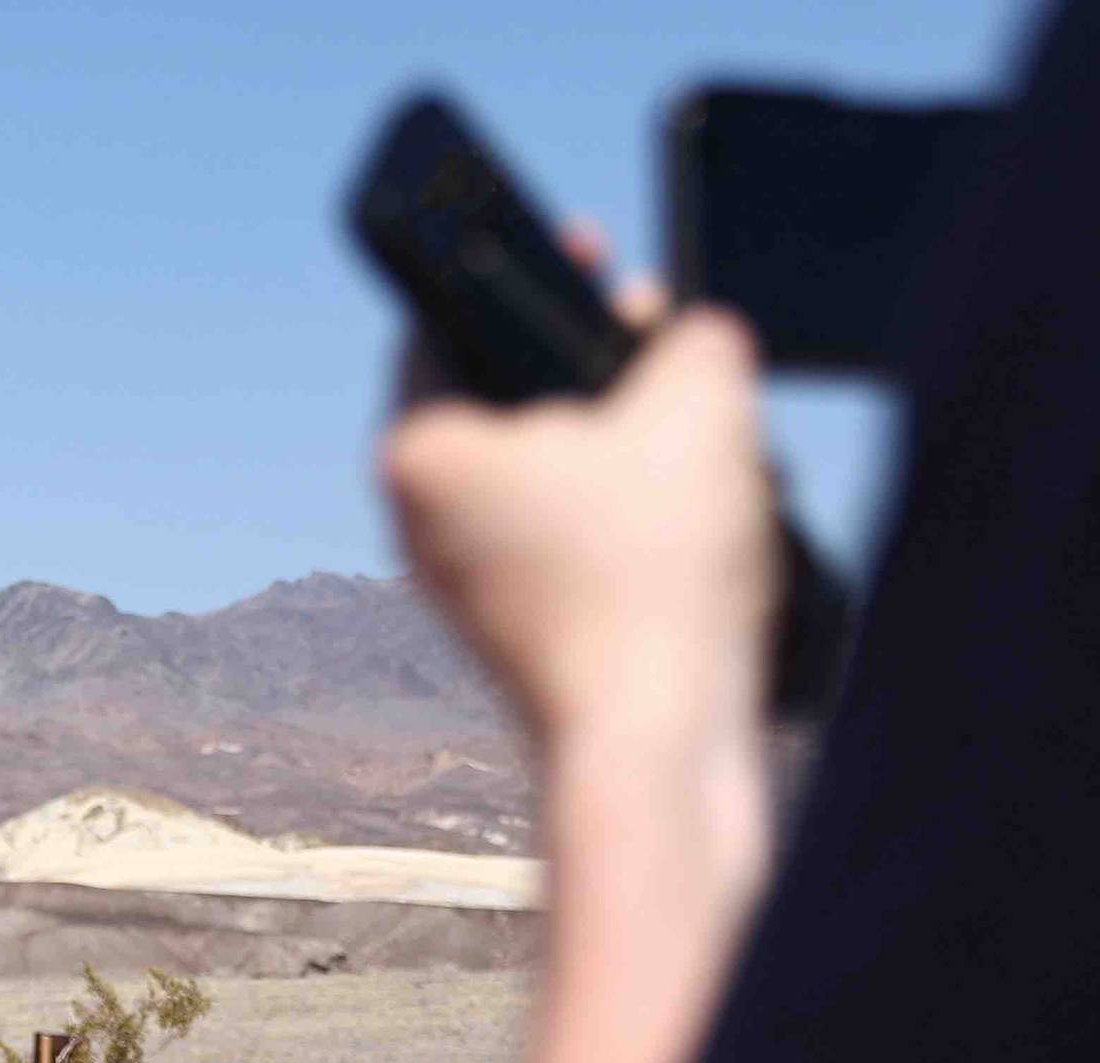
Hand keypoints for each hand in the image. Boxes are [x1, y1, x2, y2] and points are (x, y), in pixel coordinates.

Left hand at [379, 304, 776, 750]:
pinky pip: (584, 541)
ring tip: (712, 450)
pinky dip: (644, 519)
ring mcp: (466, 583)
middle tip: (674, 348)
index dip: (532, 271)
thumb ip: (693, 335)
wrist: (655, 745)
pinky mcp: (522, 630)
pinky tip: (712, 522)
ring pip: (564, 473)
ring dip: (643, 448)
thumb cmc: (650, 574)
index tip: (590, 248)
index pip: (453, 323)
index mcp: (421, 452)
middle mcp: (419, 522)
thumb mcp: (699, 401)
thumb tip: (687, 335)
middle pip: (517, 399)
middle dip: (608, 367)